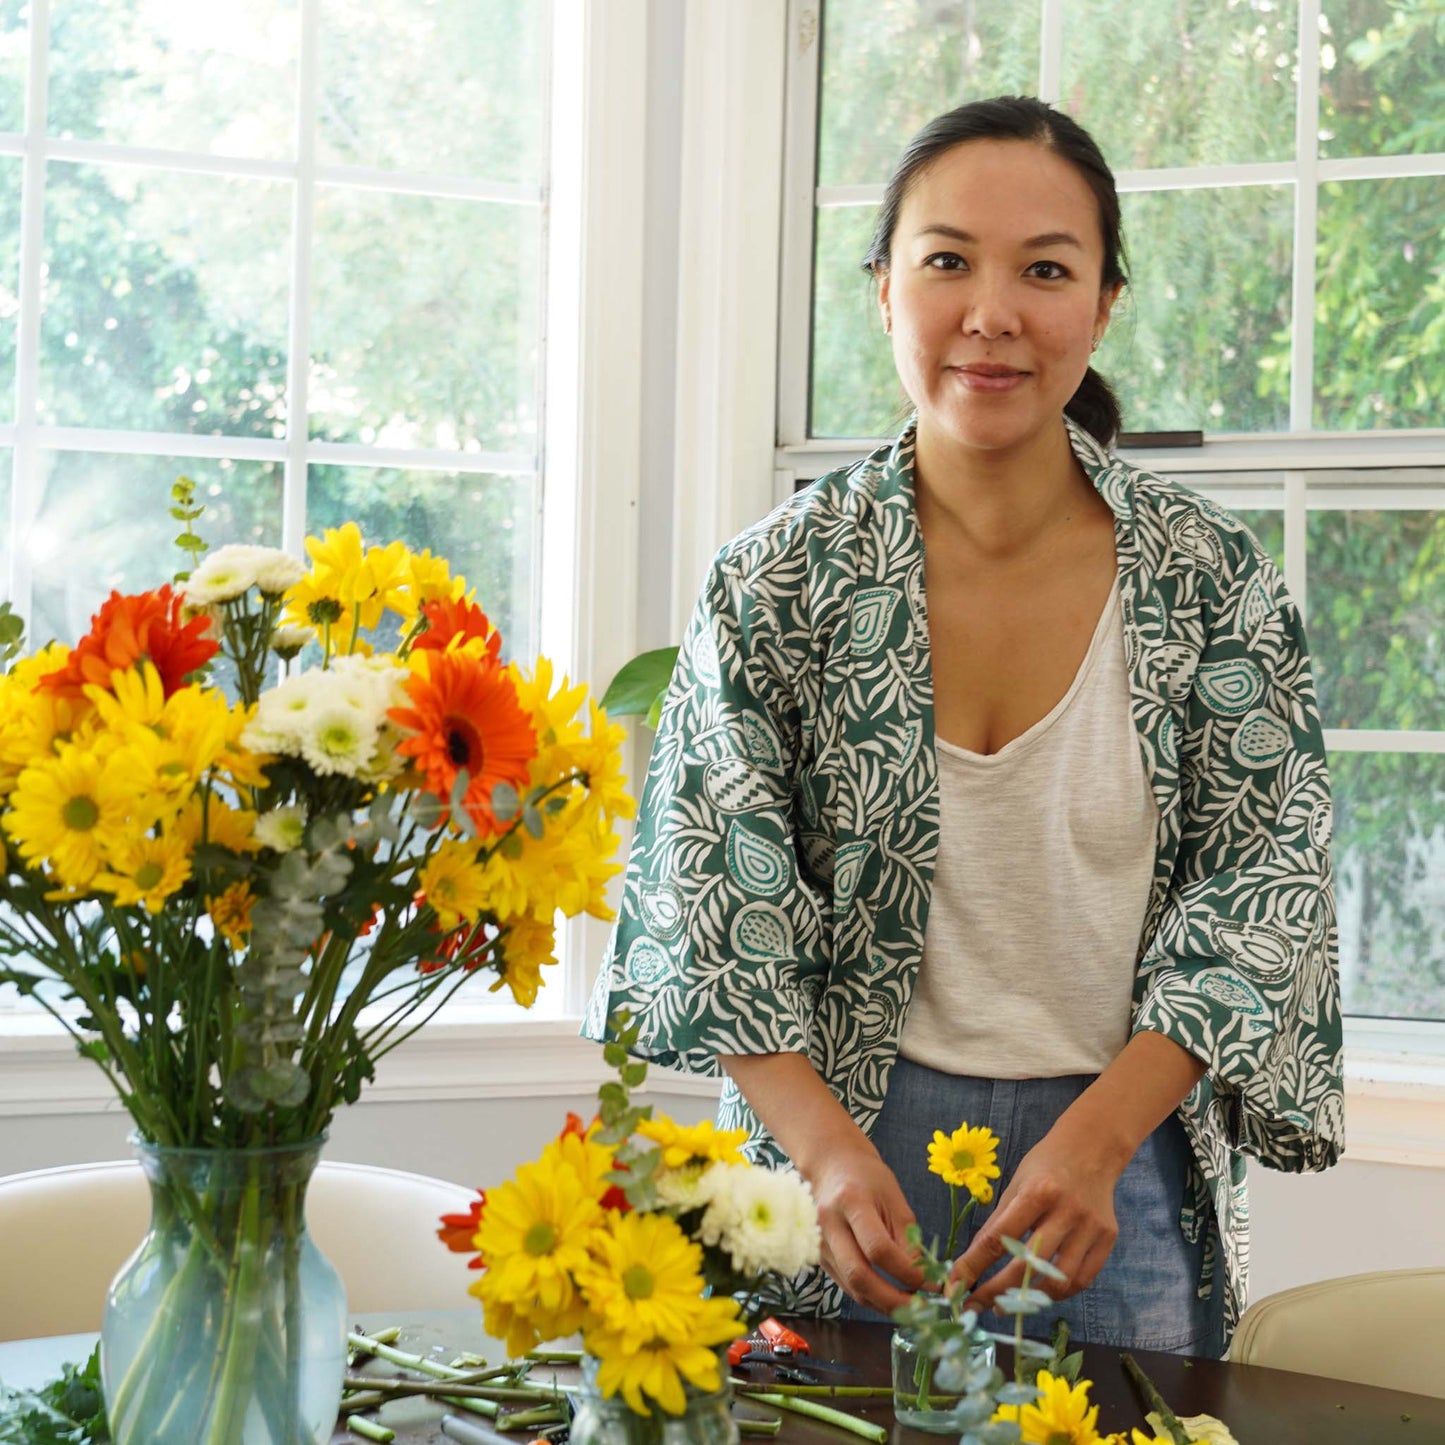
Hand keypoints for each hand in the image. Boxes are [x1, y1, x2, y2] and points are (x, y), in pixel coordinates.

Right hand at [807, 1141, 927, 1314]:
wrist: (830, 1166)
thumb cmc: (867, 1177)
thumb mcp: (894, 1197)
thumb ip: (907, 1237)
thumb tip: (922, 1278)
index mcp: (851, 1202)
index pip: (878, 1248)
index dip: (906, 1272)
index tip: (930, 1282)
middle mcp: (829, 1225)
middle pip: (859, 1275)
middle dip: (893, 1300)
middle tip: (922, 1308)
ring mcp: (821, 1243)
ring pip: (852, 1288)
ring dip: (884, 1305)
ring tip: (912, 1307)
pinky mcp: (821, 1257)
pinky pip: (847, 1286)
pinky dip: (871, 1297)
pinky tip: (891, 1298)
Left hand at [947, 1116, 1125, 1312]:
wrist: (1093, 1148)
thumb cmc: (1046, 1165)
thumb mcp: (1015, 1184)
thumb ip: (998, 1222)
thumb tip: (973, 1262)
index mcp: (1037, 1192)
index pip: (998, 1238)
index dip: (973, 1267)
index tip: (954, 1288)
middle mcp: (1066, 1211)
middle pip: (1027, 1265)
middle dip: (997, 1290)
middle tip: (977, 1305)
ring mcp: (1090, 1227)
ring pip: (1059, 1279)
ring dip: (1029, 1299)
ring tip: (1008, 1304)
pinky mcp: (1108, 1238)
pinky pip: (1083, 1279)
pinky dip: (1059, 1291)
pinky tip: (1040, 1293)